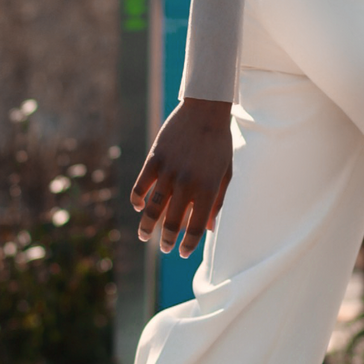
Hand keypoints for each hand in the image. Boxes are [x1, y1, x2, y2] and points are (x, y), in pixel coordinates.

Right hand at [130, 98, 233, 256]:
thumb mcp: (225, 173)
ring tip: (144, 236)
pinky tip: (139, 206)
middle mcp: (188, 183)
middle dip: (167, 240)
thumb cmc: (219, 144)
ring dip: (147, 226)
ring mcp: (169, 171)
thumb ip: (218, 201)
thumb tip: (211, 228)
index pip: (197, 227)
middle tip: (164, 248)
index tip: (182, 253)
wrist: (206, 111)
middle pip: (172, 222)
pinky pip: (140, 186)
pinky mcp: (155, 159)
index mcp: (208, 189)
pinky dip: (137, 199)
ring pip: (153, 208)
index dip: (188, 244)